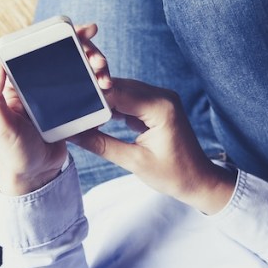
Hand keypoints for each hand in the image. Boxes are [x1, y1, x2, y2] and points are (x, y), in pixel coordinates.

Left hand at [0, 23, 111, 194]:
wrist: (35, 176)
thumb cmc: (11, 150)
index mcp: (18, 80)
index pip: (40, 48)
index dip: (60, 35)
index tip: (80, 31)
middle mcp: (38, 83)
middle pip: (65, 55)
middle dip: (86, 50)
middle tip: (99, 58)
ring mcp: (57, 95)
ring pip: (80, 69)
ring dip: (97, 67)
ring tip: (105, 76)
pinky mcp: (72, 108)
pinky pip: (87, 90)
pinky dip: (99, 85)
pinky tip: (108, 87)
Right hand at [69, 78, 235, 213]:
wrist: (199, 180)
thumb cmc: (173, 175)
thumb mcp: (133, 162)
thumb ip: (101, 144)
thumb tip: (72, 134)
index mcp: (160, 107)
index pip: (116, 92)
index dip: (91, 96)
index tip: (68, 102)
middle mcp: (162, 96)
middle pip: (118, 86)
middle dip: (94, 96)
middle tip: (69, 106)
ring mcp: (161, 99)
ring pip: (122, 91)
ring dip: (103, 100)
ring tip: (81, 114)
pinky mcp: (157, 106)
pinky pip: (130, 99)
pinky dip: (114, 106)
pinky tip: (98, 117)